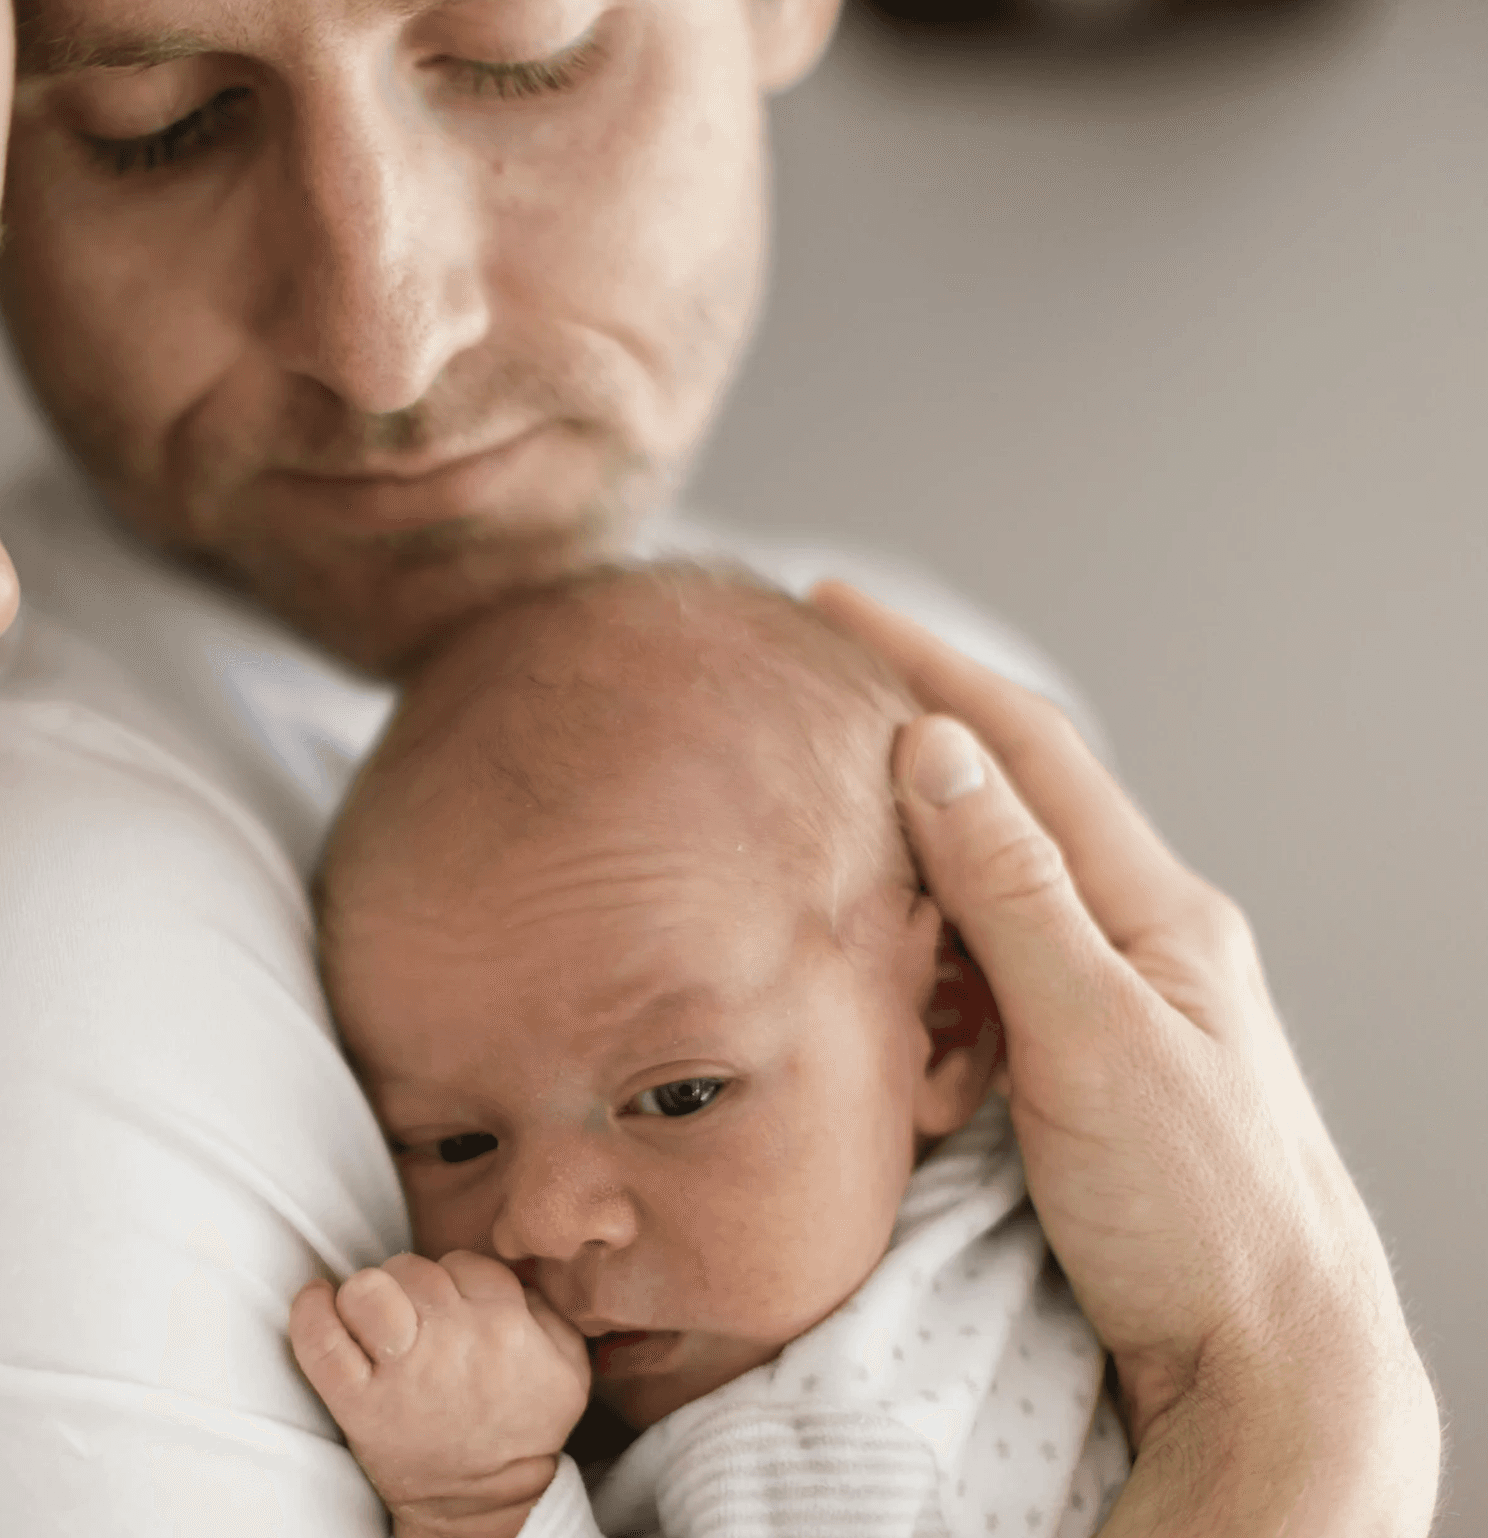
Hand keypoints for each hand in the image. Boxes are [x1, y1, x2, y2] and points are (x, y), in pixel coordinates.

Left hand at [290, 1251, 589, 1537]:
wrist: (483, 1505)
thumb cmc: (520, 1432)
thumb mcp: (567, 1369)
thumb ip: (548, 1309)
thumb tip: (510, 1273)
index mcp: (507, 1326)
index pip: (465, 1263)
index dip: (452, 1281)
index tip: (446, 1309)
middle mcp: (454, 1340)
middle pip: (413, 1269)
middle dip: (408, 1288)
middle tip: (413, 1322)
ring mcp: (402, 1372)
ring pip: (366, 1288)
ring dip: (365, 1297)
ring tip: (372, 1322)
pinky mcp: (358, 1403)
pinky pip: (319, 1337)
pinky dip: (310, 1311)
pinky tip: (318, 1301)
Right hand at [812, 583, 1439, 1536]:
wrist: (1266, 1360)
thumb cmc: (1198, 1216)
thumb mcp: (1093, 1042)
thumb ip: (1012, 895)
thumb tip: (935, 751)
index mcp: (1157, 910)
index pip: (1023, 749)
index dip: (925, 665)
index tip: (832, 609)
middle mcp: (1146, 937)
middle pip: (1014, 796)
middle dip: (913, 727)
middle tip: (812, 686)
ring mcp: (1123, 999)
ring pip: (1001, 878)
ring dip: (913, 829)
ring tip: (821, 803)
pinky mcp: (1094, 1062)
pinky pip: (997, 958)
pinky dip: (929, 925)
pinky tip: (883, 939)